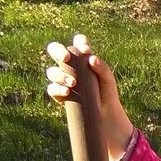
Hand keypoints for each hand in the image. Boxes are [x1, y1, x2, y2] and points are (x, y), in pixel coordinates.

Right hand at [45, 33, 135, 160]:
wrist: (106, 118)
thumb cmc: (108, 95)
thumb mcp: (108, 80)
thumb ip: (102, 68)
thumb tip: (91, 59)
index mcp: (84, 60)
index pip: (78, 44)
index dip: (79, 43)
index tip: (86, 50)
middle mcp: (71, 67)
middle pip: (56, 51)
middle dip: (58, 51)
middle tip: (66, 57)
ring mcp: (63, 81)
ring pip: (52, 71)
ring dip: (60, 75)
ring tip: (74, 83)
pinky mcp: (60, 95)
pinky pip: (52, 89)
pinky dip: (57, 89)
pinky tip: (66, 91)